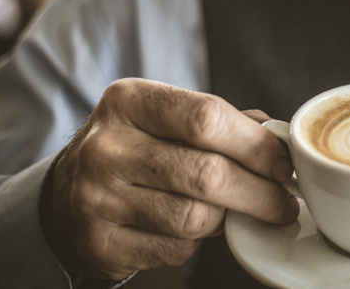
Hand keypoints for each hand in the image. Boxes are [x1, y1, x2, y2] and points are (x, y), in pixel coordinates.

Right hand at [45, 78, 299, 280]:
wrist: (65, 194)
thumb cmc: (136, 146)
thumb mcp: (164, 115)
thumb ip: (220, 121)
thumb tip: (278, 138)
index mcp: (129, 101)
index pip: (206, 118)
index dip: (256, 144)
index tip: (283, 163)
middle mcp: (107, 147)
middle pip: (207, 174)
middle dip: (260, 192)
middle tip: (284, 201)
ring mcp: (98, 198)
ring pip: (195, 218)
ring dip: (230, 218)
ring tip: (238, 211)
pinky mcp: (100, 243)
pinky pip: (175, 249)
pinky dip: (197, 242)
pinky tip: (194, 228)